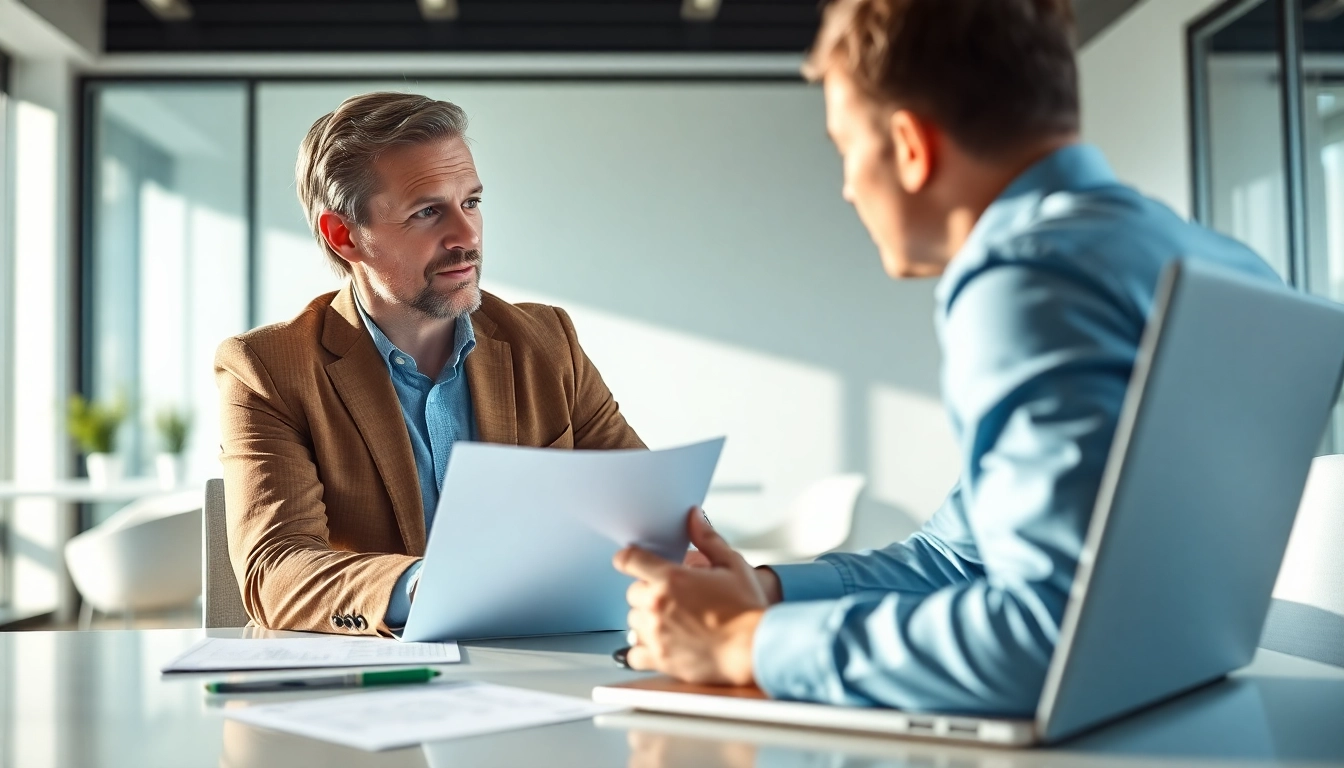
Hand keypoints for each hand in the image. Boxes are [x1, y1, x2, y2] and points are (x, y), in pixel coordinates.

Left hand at [614, 508, 767, 686]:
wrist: (754, 648)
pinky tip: (661, 644)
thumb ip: (707, 539)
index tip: (632, 561)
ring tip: (673, 621)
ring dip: (647, 620)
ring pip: (632, 621)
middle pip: (632, 593)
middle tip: (672, 598)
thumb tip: (694, 517)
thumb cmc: (746, 610)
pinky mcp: (659, 659)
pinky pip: (634, 653)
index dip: (628, 558)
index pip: (629, 560)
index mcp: (671, 579)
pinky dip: (643, 649)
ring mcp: (655, 634)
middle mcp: (657, 606)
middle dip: (648, 592)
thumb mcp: (732, 564)